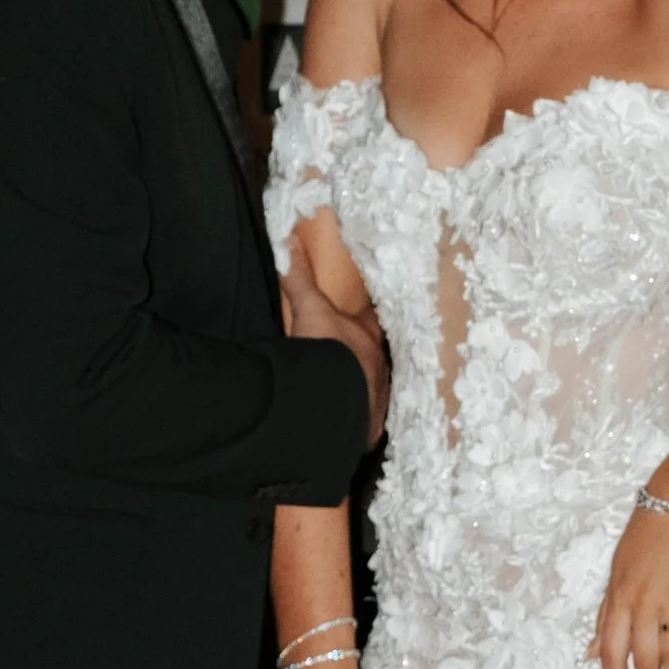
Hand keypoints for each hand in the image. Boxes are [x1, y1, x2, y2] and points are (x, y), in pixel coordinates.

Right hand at [282, 250, 389, 448]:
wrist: (332, 403)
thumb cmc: (326, 350)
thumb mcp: (309, 310)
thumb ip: (300, 277)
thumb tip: (289, 238)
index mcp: (368, 338)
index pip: (370, 323)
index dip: (362, 321)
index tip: (357, 321)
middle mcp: (379, 369)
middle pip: (372, 359)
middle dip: (361, 359)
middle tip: (347, 360)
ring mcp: (376, 400)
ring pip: (370, 390)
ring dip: (358, 390)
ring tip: (342, 394)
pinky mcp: (367, 429)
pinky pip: (362, 422)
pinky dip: (353, 420)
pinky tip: (340, 423)